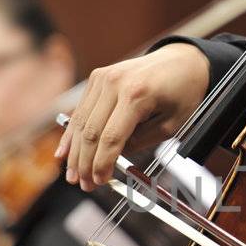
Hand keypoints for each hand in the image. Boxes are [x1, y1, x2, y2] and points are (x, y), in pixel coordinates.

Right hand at [55, 43, 211, 191]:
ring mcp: (103, 78)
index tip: (100, 181)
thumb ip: (142, 142)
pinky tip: (64, 152)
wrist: (182, 61)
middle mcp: (115, 83)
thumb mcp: (171, 124)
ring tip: (73, 175)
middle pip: (92, 132)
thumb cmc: (182, 92)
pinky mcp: (97, 78)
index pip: (111, 138)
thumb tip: (113, 158)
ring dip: (75, 152)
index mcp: (137, 94)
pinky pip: (81, 110)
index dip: (103, 164)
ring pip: (81, 122)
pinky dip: (72, 133)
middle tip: (84, 184)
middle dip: (86, 163)